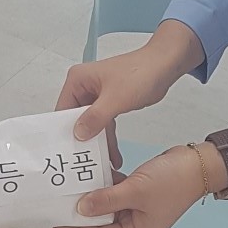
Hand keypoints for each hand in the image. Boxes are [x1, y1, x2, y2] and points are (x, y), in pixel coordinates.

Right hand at [56, 22, 204, 167]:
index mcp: (78, 80)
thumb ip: (95, 117)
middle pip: (75, 118)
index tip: (67, 150)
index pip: (62, 109)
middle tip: (83, 160)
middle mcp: (84, 86)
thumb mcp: (115, 98)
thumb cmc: (141, 72)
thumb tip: (78, 133)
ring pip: (91, 123)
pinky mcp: (110, 101)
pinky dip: (108, 137)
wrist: (165, 65)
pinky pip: (104, 123)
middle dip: (82, 139)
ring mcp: (97, 95)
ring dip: (97, 142)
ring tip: (100, 162)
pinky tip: (112, 154)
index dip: (64, 130)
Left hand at [57, 143, 225, 227]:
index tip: (57, 227)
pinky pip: (117, 191)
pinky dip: (106, 184)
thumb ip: (106, 200)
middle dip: (83, 211)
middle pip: (103, 221)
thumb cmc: (176, 180)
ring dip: (94, 195)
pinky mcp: (140, 193)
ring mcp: (139, 208)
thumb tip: (82, 208)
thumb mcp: (135, 190)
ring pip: (108, 204)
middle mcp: (137, 224)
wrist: (200, 163)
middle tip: (60, 203)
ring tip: (72, 187)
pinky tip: (93, 173)